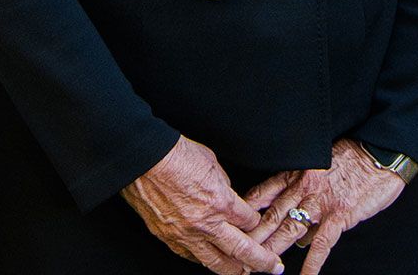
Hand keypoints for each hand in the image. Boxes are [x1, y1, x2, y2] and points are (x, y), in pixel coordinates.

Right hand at [122, 136, 284, 274]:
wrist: (143, 159)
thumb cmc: (176, 155)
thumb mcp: (213, 163)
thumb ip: (224, 184)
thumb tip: (229, 194)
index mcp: (222, 202)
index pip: (250, 222)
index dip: (257, 223)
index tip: (258, 224)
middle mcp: (207, 224)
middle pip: (242, 251)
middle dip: (261, 261)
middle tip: (273, 268)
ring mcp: (187, 235)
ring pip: (217, 263)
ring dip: (234, 270)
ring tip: (245, 272)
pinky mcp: (169, 238)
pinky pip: (191, 256)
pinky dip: (203, 260)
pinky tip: (210, 260)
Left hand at [242, 140, 409, 274]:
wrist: (380, 154)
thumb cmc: (353, 160)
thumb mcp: (321, 170)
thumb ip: (305, 197)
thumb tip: (298, 235)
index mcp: (297, 175)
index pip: (263, 194)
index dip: (246, 212)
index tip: (231, 226)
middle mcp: (304, 188)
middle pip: (272, 216)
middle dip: (254, 237)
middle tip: (238, 253)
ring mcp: (321, 203)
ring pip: (290, 229)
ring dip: (274, 250)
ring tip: (260, 266)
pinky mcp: (340, 215)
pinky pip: (322, 243)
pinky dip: (313, 263)